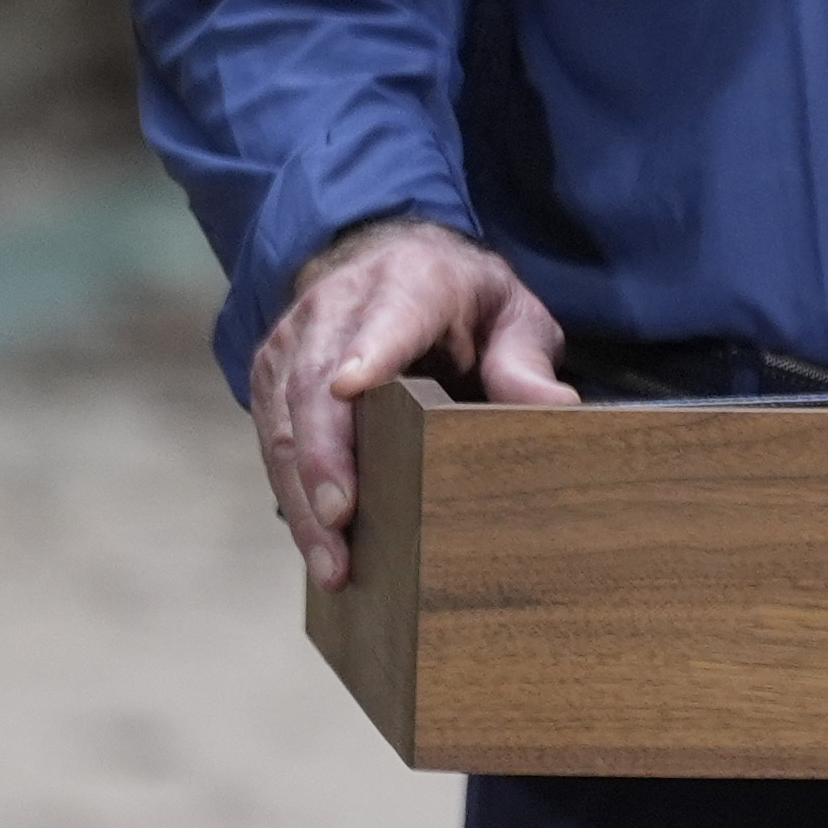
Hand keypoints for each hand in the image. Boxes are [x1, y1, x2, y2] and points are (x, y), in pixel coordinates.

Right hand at [249, 216, 572, 589]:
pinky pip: (272, 441)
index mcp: (409, 282)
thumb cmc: (464, 303)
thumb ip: (524, 359)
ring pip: (286, 421)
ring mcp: (294, 341)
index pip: (388, 315)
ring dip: (304, 495)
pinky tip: (317, 546)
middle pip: (318, 381)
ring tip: (332, 562)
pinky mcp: (271, 377)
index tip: (350, 386)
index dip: (369, 351)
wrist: (396, 265)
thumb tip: (556, 405)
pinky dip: (293, 497)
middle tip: (340, 518)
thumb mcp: (513, 315)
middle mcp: (338, 306)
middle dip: (325, 454)